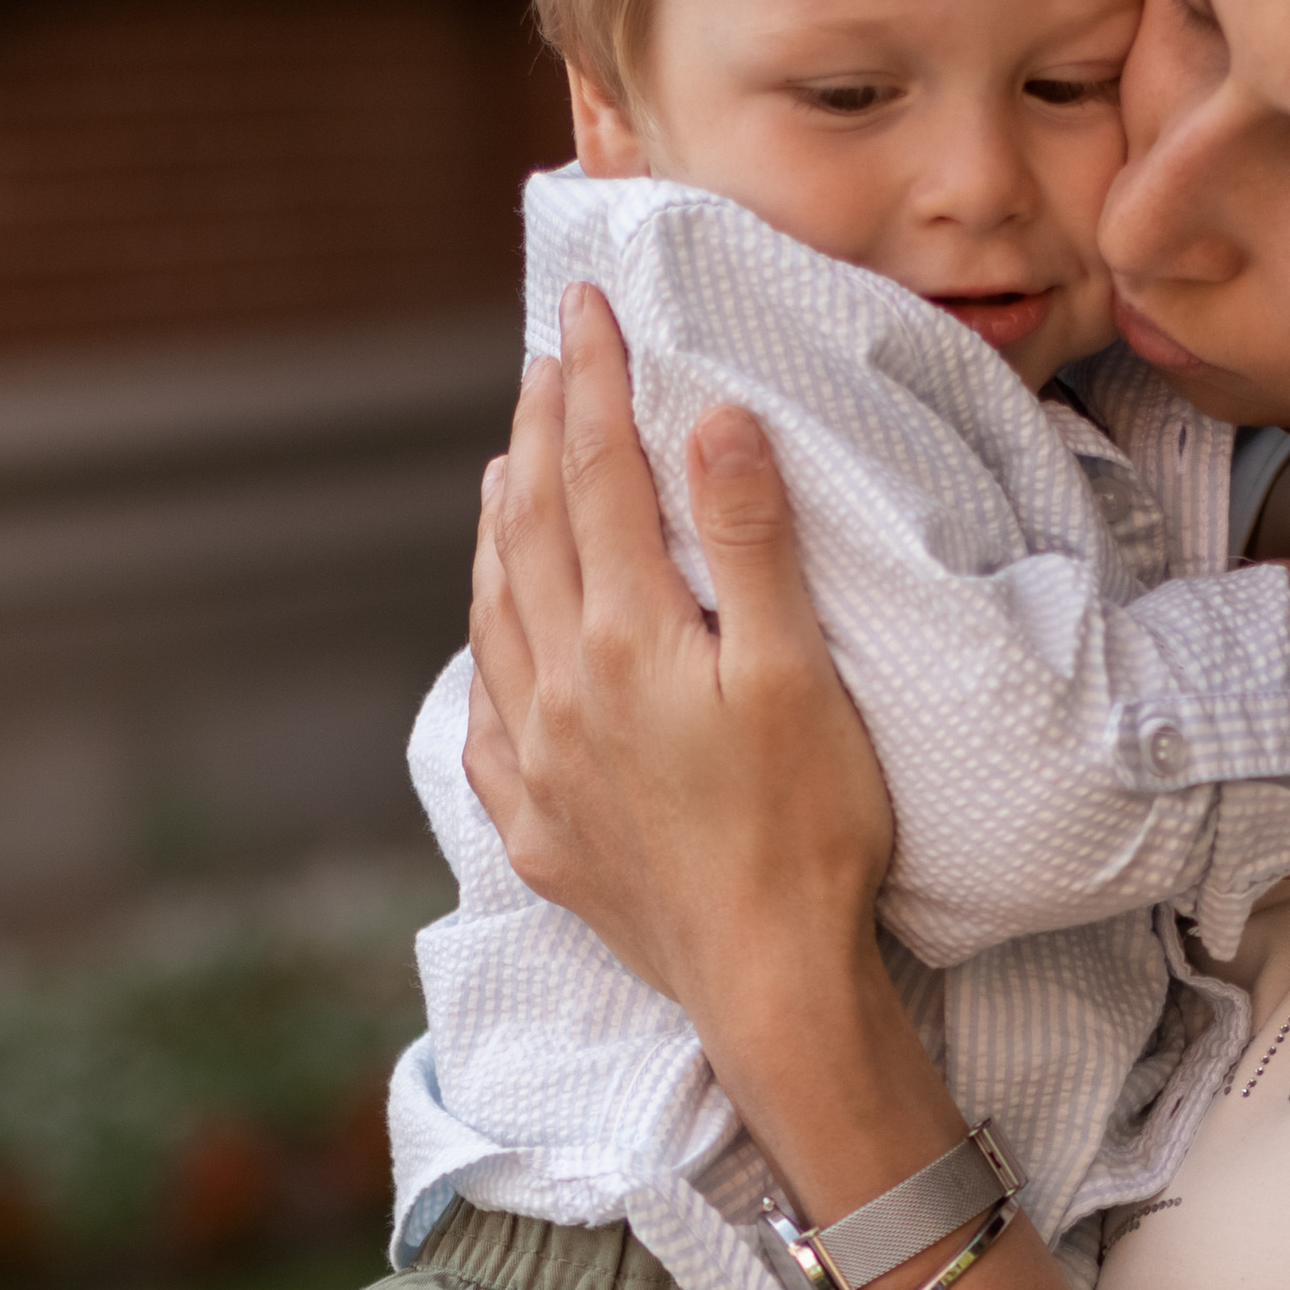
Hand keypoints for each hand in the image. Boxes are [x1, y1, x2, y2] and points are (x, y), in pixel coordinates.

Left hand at [460, 285, 894, 1055]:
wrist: (768, 984)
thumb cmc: (807, 832)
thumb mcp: (800, 676)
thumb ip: (752, 545)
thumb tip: (711, 421)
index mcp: (625, 638)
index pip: (598, 474)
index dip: (591, 380)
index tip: (584, 306)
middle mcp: (557, 689)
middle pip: (532, 528)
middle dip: (539, 431)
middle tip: (545, 362)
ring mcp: (535, 763)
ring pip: (493, 611)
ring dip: (499, 526)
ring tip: (507, 467)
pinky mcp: (536, 827)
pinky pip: (483, 713)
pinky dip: (483, 644)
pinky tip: (494, 631)